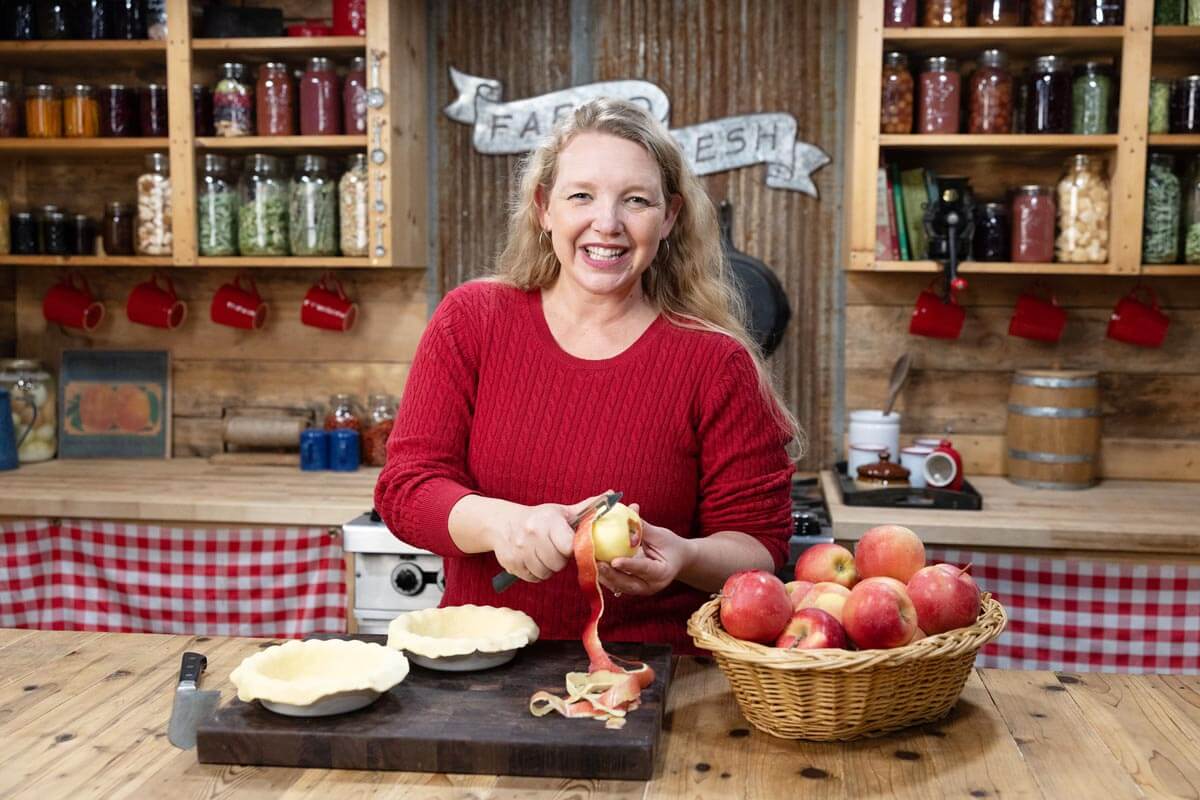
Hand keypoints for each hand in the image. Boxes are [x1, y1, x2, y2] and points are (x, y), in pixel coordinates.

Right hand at [488, 495, 602, 583]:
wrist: (501, 523)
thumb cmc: (539, 518)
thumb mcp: (561, 511)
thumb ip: (588, 508)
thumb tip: (612, 495)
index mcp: (548, 521)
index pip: (568, 546)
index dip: (572, 549)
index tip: (570, 544)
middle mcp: (531, 535)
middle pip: (557, 563)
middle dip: (560, 560)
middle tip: (556, 550)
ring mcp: (519, 551)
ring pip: (545, 573)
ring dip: (548, 568)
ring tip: (545, 554)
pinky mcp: (511, 564)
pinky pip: (533, 578)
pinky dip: (536, 573)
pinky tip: (534, 560)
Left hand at [597, 505, 695, 596]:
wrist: (678, 560)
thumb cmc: (671, 545)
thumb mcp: (660, 535)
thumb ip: (644, 527)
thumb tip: (630, 510)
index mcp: (662, 573)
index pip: (644, 569)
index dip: (629, 565)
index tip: (614, 561)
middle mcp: (651, 586)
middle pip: (628, 584)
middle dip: (611, 575)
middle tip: (597, 564)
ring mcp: (641, 589)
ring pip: (620, 586)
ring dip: (604, 576)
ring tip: (591, 564)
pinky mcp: (632, 587)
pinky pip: (616, 584)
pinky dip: (605, 576)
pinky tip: (592, 566)